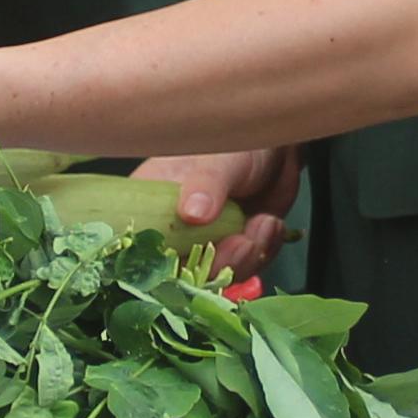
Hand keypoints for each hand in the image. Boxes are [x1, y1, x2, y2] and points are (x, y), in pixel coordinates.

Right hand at [141, 146, 295, 280]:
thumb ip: (205, 184)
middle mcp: (174, 231)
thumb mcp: (217, 160)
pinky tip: (270, 223)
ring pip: (217, 275)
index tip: (196, 261)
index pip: (143, 253)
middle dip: (217, 264)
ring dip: (245, 257)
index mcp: (151, 209)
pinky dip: (262, 251)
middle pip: (181, 274)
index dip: (167, 267)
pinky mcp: (233, 248)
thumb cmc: (234, 141)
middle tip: (242, 241)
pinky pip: (245, 268)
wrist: (274, 147)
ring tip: (262, 223)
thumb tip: (191, 213)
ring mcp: (205, 242)